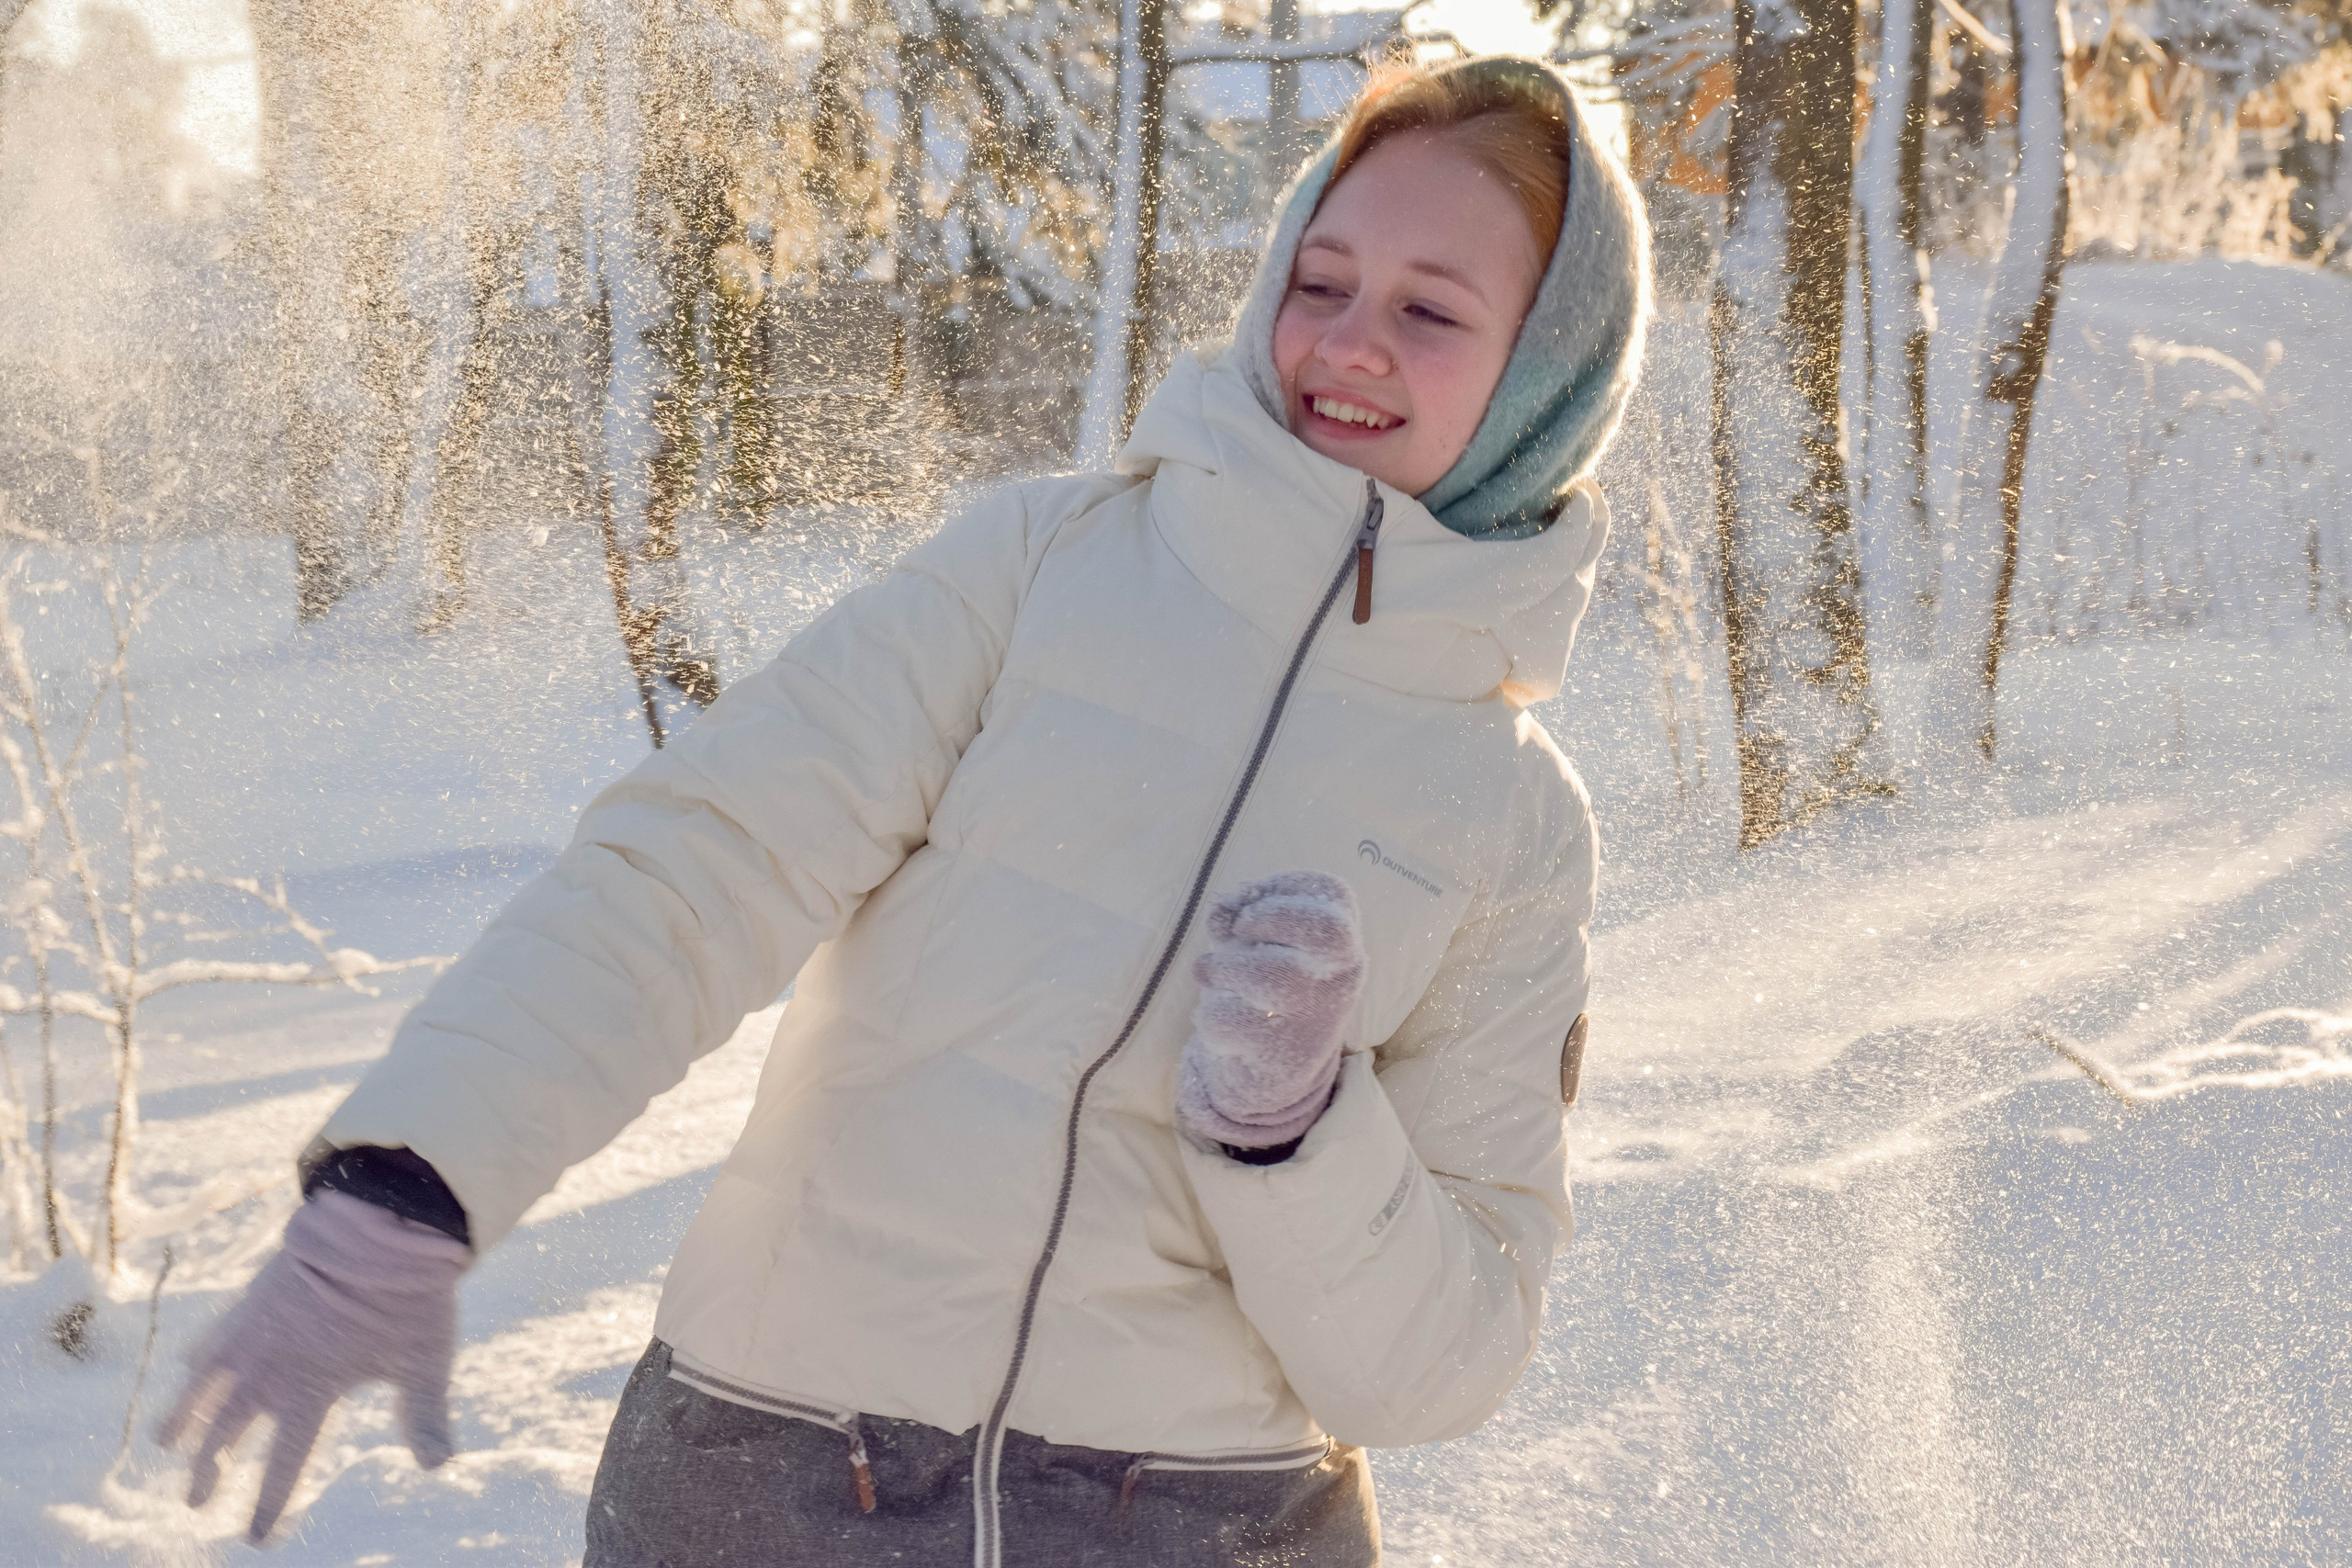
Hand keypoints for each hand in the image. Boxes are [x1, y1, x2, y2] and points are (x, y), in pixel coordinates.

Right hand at [158, 1190, 469, 1541]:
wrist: (380, 1219)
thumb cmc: (410, 1292)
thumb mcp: (426, 1357)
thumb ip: (427, 1414)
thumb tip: (439, 1467)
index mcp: (312, 1389)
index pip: (285, 1464)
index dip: (270, 1504)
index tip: (257, 1538)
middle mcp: (271, 1367)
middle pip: (228, 1432)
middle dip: (211, 1469)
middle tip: (197, 1500)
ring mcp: (254, 1331)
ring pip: (206, 1387)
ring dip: (185, 1418)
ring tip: (166, 1443)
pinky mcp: (252, 1297)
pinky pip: (215, 1335)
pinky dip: (199, 1357)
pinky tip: (187, 1365)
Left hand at [1178, 871, 1365, 1147]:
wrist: (1277, 1067)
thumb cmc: (1271, 983)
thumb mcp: (1265, 940)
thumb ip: (1244, 912)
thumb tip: (1223, 910)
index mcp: (1342, 941)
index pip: (1330, 891)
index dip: (1279, 887)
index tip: (1250, 905)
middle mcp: (1340, 977)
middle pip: (1326, 930)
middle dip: (1267, 917)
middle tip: (1238, 930)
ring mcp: (1314, 1017)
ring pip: (1267, 976)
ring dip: (1220, 967)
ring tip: (1210, 973)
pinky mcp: (1280, 1053)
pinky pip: (1228, 1020)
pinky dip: (1209, 1014)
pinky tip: (1221, 1018)